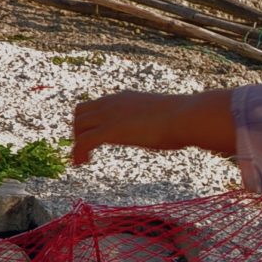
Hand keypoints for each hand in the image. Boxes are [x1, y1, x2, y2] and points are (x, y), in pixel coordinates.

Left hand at [71, 87, 237, 166]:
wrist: (185, 116)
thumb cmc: (183, 119)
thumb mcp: (164, 117)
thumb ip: (159, 121)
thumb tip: (175, 129)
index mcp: (124, 98)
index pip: (95, 104)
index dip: (90, 121)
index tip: (94, 139)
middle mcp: (112, 103)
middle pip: (80, 112)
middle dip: (79, 131)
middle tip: (86, 150)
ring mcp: (109, 115)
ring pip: (78, 126)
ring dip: (77, 143)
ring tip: (83, 160)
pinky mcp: (110, 130)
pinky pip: (83, 142)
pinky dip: (78, 153)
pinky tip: (82, 164)